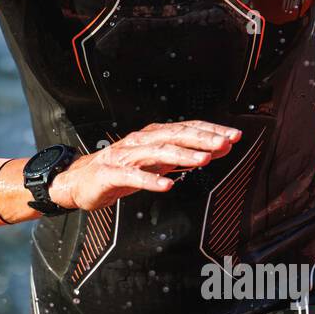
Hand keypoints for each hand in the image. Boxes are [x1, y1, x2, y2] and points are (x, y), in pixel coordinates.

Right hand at [49, 120, 241, 210]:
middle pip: (176, 136)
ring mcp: (125, 156)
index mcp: (153, 136)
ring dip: (183, 155)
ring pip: (158, 152)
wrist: (80, 181)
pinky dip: (151, 180)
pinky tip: (168, 185)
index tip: (234, 136)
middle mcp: (141, 141)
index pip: (187, 128)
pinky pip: (134, 177)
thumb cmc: (121, 170)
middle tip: (225, 143)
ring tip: (204, 160)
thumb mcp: (158, 162)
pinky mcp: (112, 174)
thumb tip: (218, 150)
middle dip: (203, 139)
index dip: (211, 131)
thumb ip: (185, 156)